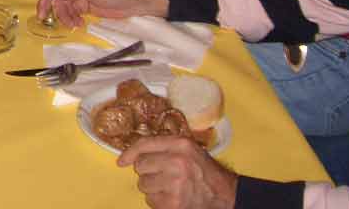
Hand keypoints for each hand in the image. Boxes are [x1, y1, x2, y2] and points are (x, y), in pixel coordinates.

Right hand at [42, 0, 168, 29]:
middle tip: (45, 19)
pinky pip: (73, 12)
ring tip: (74, 24)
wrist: (137, 0)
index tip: (42, 7)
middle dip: (52, 7)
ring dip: (65, 16)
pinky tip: (78, 24)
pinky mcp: (86, 5)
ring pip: (64, 6)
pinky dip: (72, 19)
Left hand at [118, 136, 237, 208]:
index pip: (145, 144)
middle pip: (141, 166)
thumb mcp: (189, 149)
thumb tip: (134, 153)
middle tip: (162, 176)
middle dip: (147, 172)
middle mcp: (178, 162)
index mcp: (181, 145)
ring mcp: (176, 184)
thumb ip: (165, 146)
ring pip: (144, 184)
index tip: (122, 161)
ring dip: (152, 188)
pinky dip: (158, 201)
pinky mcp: (175, 204)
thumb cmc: (205, 172)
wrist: (226, 196)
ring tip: (169, 187)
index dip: (130, 153)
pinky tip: (172, 198)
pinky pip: (151, 201)